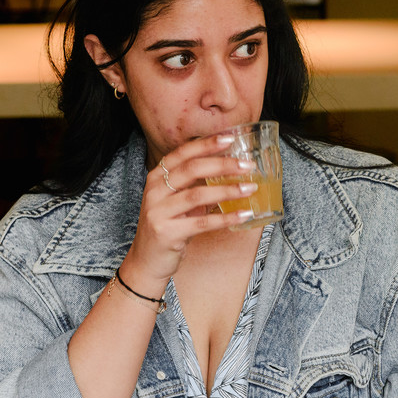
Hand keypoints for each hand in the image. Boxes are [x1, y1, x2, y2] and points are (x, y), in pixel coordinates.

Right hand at [119, 134, 261, 289]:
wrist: (147, 260)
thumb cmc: (168, 226)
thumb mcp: (178, 200)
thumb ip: (196, 184)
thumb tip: (232, 169)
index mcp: (157, 177)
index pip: (183, 153)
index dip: (206, 144)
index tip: (230, 137)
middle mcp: (154, 190)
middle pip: (191, 169)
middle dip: (223, 164)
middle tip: (248, 166)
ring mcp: (158, 211)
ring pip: (198, 194)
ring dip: (228, 190)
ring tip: (251, 188)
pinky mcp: (166, 232)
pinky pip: (202, 223)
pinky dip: (226, 218)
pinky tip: (244, 215)